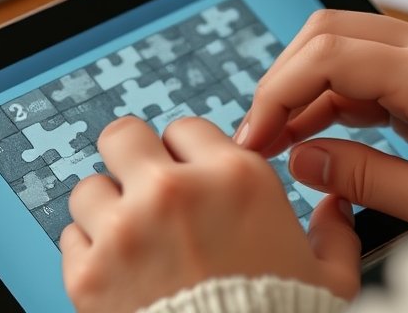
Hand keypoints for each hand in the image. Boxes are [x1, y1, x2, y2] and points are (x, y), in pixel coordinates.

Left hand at [61, 116, 360, 312]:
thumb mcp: (332, 278)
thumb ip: (335, 231)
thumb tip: (336, 204)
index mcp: (235, 178)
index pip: (184, 128)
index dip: (185, 155)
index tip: (187, 178)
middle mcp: (175, 191)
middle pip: (123, 136)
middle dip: (132, 161)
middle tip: (142, 190)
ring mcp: (125, 230)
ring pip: (90, 187)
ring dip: (106, 209)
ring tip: (127, 238)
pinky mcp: (89, 273)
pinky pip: (70, 237)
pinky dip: (88, 251)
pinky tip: (114, 270)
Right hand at [235, 10, 407, 248]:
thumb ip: (360, 177)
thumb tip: (299, 158)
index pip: (328, 56)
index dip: (279, 92)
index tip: (257, 133)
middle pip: (328, 30)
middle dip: (284, 77)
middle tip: (263, 129)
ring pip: (345, 39)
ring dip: (306, 82)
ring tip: (283, 135)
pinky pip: (370, 60)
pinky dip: (336, 88)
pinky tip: (318, 127)